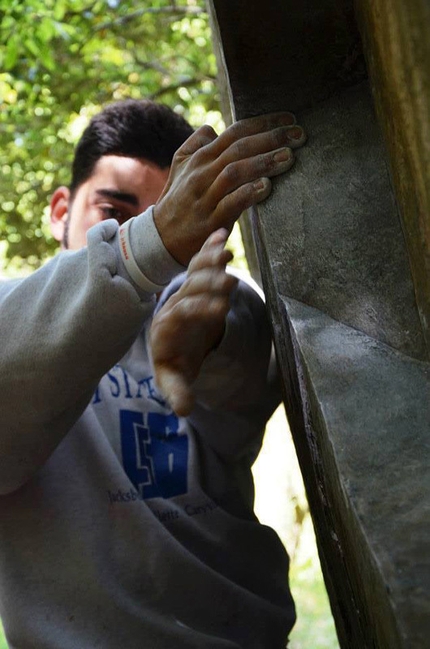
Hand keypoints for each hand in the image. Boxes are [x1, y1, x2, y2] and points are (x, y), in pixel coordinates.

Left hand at [150, 229, 237, 416]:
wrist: (174, 342)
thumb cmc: (175, 361)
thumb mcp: (173, 378)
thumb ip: (177, 391)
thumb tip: (183, 411)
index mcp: (166, 327)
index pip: (180, 315)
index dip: (197, 311)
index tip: (218, 309)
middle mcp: (174, 305)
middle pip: (189, 290)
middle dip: (208, 285)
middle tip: (229, 279)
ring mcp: (184, 291)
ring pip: (195, 272)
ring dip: (209, 260)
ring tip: (225, 248)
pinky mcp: (195, 282)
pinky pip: (200, 262)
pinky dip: (210, 249)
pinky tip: (223, 234)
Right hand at [154, 112, 305, 264]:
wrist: (161, 238)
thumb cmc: (178, 200)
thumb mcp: (180, 167)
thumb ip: (196, 144)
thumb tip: (214, 127)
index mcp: (200, 157)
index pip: (235, 132)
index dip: (263, 123)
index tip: (290, 120)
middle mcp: (202, 173)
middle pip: (239, 148)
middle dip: (271, 138)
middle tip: (299, 135)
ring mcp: (205, 197)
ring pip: (235, 172)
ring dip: (264, 162)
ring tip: (290, 157)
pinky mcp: (209, 220)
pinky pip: (230, 203)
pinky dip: (248, 193)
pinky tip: (266, 187)